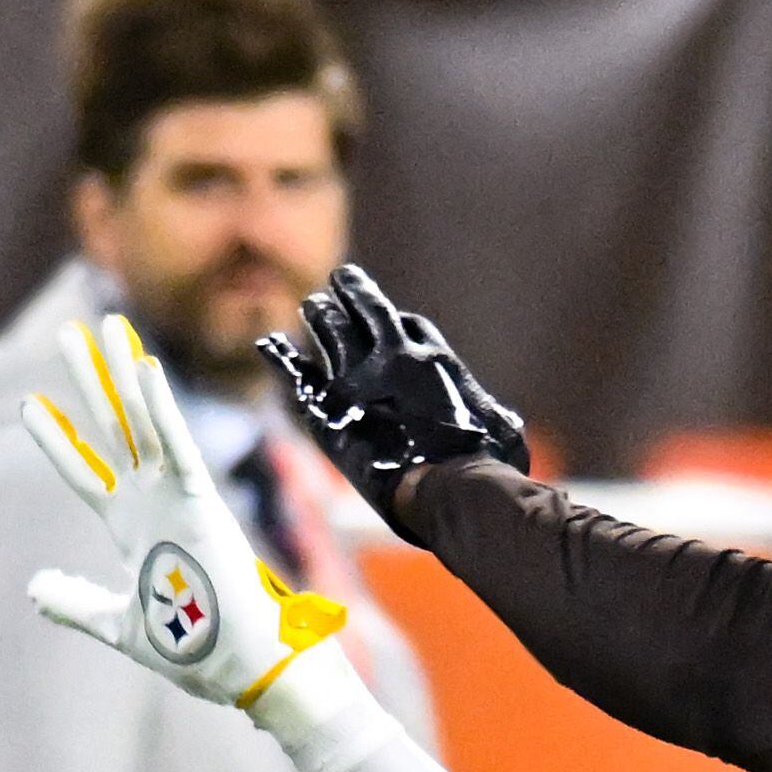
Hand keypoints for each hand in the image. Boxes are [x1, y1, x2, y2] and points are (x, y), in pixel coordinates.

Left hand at [21, 316, 370, 747]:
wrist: (247, 672)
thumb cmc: (198, 652)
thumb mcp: (120, 625)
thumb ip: (77, 602)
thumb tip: (36, 587)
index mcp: (136, 531)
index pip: (86, 474)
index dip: (57, 442)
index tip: (31, 406)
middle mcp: (154, 505)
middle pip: (112, 430)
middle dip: (90, 381)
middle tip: (69, 333)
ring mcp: (177, 500)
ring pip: (142, 423)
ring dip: (121, 373)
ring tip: (104, 325)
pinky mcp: (203, 504)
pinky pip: (178, 447)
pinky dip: (160, 409)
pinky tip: (143, 367)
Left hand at [262, 265, 529, 518]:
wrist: (449, 491)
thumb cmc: (486, 467)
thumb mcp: (502, 431)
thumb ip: (489, 415)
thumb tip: (500, 422)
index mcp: (435, 359)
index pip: (409, 326)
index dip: (396, 323)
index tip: (389, 323)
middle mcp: (393, 357)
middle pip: (366, 309)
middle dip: (352, 291)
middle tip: (339, 280)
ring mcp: (356, 381)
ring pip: (330, 330)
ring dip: (320, 314)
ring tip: (313, 305)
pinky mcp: (329, 411)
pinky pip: (298, 372)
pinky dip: (283, 356)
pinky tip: (269, 343)